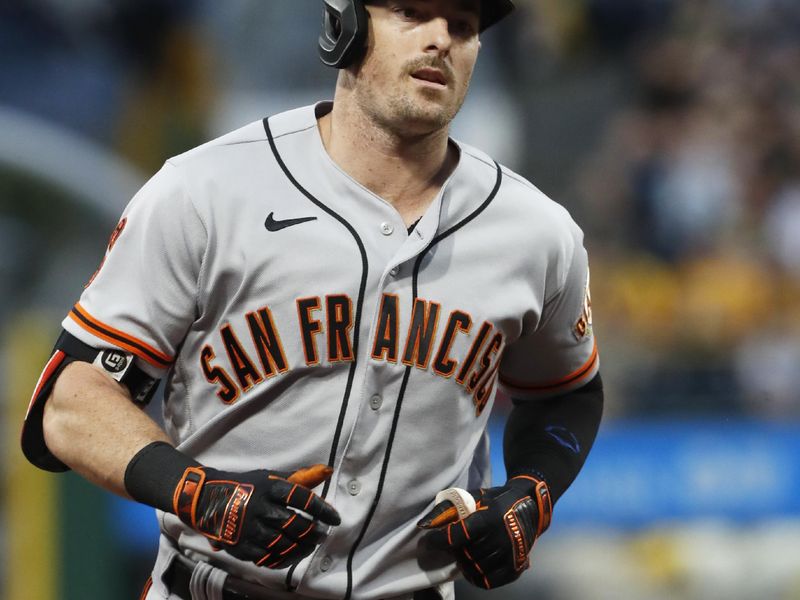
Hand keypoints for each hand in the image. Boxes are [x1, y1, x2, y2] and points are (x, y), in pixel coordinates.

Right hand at [173, 463, 339, 568]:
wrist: (207, 499)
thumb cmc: (246, 485)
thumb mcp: (270, 476)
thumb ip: (299, 478)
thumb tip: (327, 470)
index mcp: (269, 487)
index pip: (302, 499)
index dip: (322, 510)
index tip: (335, 518)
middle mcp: (259, 508)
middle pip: (294, 525)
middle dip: (314, 532)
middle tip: (323, 534)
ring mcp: (249, 529)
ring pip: (283, 544)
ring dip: (302, 547)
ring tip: (310, 545)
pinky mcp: (240, 546)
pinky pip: (267, 558)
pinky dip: (283, 558)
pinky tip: (291, 554)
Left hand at [417, 476, 551, 588]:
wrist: (529, 506)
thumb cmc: (496, 500)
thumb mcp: (473, 496)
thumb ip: (449, 508)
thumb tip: (425, 523)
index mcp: (490, 518)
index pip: (458, 536)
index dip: (439, 540)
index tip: (428, 541)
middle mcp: (502, 538)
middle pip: (465, 554)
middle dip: (453, 550)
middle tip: (452, 543)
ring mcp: (511, 555)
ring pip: (475, 568)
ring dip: (463, 562)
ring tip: (463, 552)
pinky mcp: (516, 567)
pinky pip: (488, 581)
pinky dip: (476, 577)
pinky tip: (472, 566)